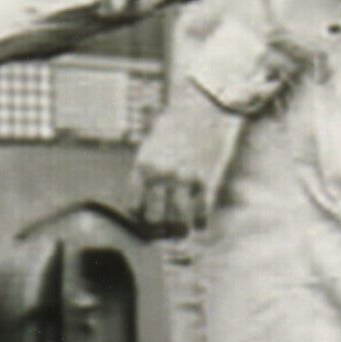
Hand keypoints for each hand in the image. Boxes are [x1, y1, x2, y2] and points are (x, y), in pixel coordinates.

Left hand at [127, 89, 240, 240]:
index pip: (134, 208)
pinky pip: (202, 213)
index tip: (146, 223)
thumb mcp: (151, 145)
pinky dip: (201, 223)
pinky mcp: (206, 179)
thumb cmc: (175, 126)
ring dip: (180, 232)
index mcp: (143, 167)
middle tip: (164, 233)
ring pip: (178, 222)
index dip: (140, 221)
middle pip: (154, 220)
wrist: (204, 108)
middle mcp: (161, 176)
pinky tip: (200, 225)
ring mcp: (184, 179)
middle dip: (158, 232)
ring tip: (182, 232)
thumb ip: (145, 172)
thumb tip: (141, 203)